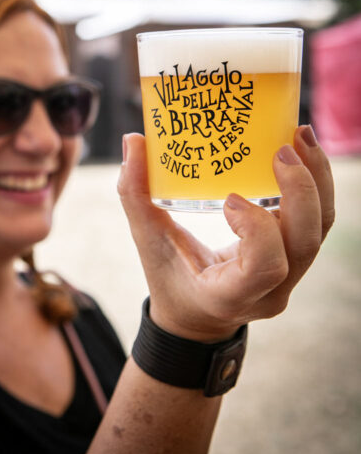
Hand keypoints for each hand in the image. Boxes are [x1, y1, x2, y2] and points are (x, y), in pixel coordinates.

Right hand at [118, 126, 334, 342]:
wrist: (197, 317)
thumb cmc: (170, 280)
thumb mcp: (147, 242)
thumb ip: (135, 194)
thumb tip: (133, 140)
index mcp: (231, 295)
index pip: (265, 266)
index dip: (258, 228)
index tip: (230, 198)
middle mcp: (271, 291)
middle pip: (305, 244)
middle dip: (301, 192)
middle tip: (281, 150)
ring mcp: (291, 277)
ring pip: (320, 230)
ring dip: (317, 181)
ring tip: (301, 135)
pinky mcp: (297, 256)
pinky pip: (318, 221)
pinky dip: (316, 184)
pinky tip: (302, 150)